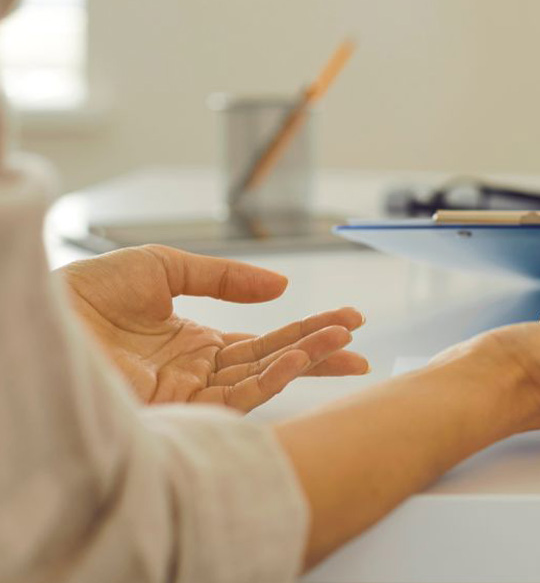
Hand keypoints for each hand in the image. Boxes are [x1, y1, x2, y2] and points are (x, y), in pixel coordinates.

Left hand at [58, 245, 368, 411]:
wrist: (40, 315)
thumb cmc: (84, 294)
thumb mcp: (162, 266)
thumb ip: (222, 276)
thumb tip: (280, 287)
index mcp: (195, 343)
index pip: (264, 341)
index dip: (307, 329)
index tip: (348, 320)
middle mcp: (198, 373)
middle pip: (273, 362)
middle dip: (320, 351)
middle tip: (361, 341)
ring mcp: (189, 394)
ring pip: (262, 380)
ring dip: (306, 360)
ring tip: (344, 343)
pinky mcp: (177, 410)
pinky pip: (235, 396)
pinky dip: (272, 378)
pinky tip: (299, 358)